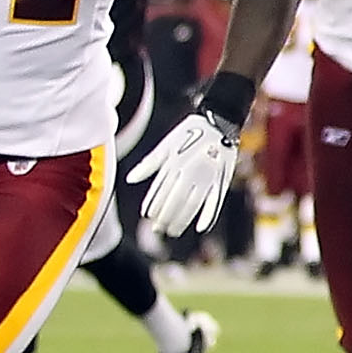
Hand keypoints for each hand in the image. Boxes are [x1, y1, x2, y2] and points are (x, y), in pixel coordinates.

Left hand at [129, 109, 240, 236]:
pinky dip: (209, 215)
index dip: (153, 205)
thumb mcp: (166, 144)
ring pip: (192, 204)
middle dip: (165, 217)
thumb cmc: (191, 132)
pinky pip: (216, 200)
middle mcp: (190, 171)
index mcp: (174, 162)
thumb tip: (130, 180)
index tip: (148, 216)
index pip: (161, 190)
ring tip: (174, 231)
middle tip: (158, 229)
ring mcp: (207, 176)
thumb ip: (149, 164)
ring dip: (182, 219)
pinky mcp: (222, 179)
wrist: (220, 121)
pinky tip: (202, 227)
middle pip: (175, 200)